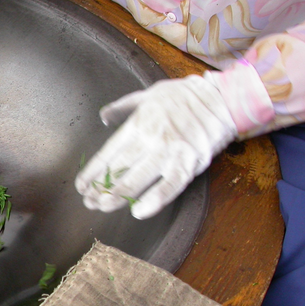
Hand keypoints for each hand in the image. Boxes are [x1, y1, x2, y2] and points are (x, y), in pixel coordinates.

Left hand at [75, 74, 237, 219]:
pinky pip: (169, 186)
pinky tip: (138, 211)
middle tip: (89, 202)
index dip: (92, 172)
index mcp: (137, 124)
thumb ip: (123, 107)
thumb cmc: (183, 96)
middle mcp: (149, 139)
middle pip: (118, 169)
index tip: (81, 186)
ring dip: (118, 195)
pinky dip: (154, 200)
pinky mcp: (189, 163)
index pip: (108, 153)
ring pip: (138, 179)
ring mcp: (169, 152)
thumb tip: (104, 116)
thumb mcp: (147, 94)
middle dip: (101, 187)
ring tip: (103, 206)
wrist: (222, 98)